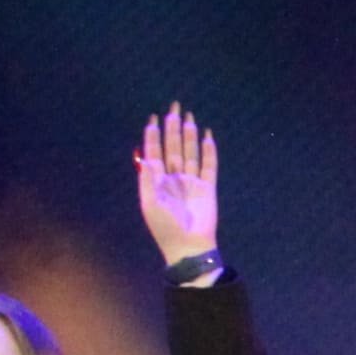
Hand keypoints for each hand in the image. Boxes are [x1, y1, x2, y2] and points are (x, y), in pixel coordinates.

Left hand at [134, 105, 223, 264]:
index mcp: (157, 182)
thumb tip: (146, 156)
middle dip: (173, 128)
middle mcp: (174, 178)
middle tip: (174, 108)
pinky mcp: (207, 188)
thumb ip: (148, 179)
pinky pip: (209, 165)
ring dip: (189, 135)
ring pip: (190, 152)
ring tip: (188, 117)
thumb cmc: (165, 228)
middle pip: (173, 147)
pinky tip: (207, 137)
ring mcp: (191, 182)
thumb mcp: (150, 204)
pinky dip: (209, 151)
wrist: (188, 246)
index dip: (153, 136)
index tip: (153, 119)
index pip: (154, 152)